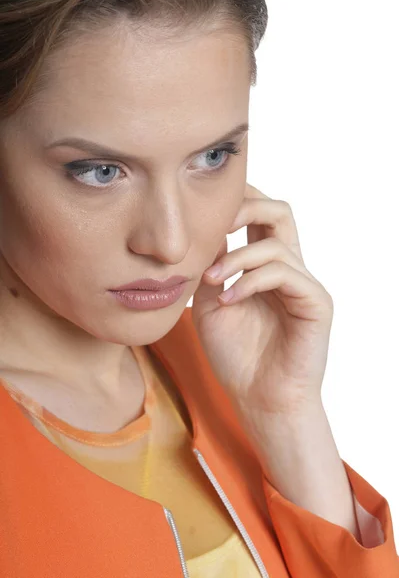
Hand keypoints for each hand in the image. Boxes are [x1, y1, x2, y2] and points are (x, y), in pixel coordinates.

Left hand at [191, 183, 333, 417]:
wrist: (258, 399)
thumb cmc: (236, 355)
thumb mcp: (211, 303)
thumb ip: (212, 267)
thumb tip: (203, 231)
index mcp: (264, 266)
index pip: (259, 216)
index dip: (236, 202)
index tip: (201, 210)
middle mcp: (288, 268)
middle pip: (279, 211)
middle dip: (245, 207)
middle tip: (215, 224)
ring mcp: (304, 283)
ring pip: (276, 243)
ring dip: (237, 258)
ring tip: (211, 280)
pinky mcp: (315, 302)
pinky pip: (284, 273)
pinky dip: (251, 281)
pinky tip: (230, 300)